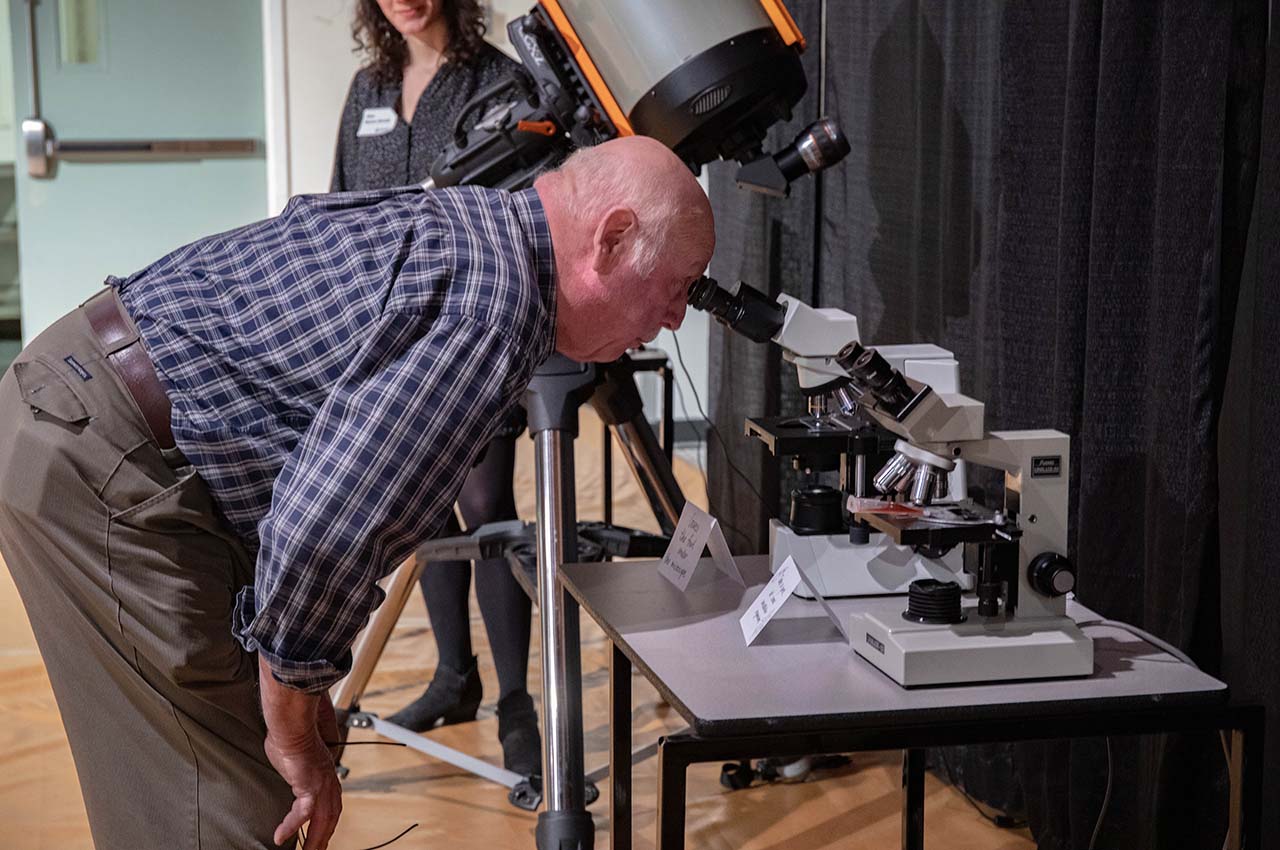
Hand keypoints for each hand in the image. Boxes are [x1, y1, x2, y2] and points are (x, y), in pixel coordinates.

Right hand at [259, 656, 343, 847]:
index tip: (322, 831)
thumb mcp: (297, 749)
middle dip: (325, 836)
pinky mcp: (309, 785)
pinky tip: (280, 837)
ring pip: (322, 820)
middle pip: (331, 816)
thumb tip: (292, 756)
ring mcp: (321, 783)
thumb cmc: (291, 728)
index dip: (327, 819)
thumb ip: (300, 760)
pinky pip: (301, 814)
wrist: (292, 719)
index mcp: (326, 771)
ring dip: (315, 840)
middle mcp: (328, 779)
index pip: (331, 802)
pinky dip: (291, 827)